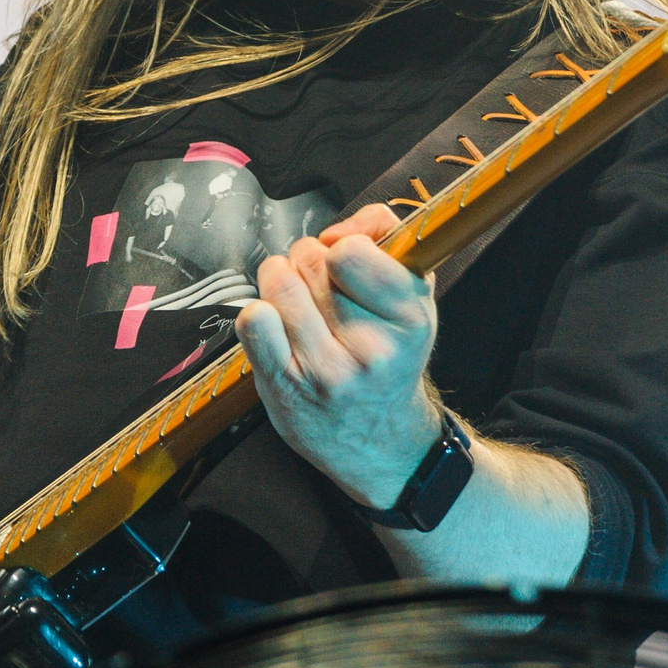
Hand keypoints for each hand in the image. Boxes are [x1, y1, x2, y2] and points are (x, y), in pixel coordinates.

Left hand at [235, 202, 442, 510]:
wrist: (381, 442)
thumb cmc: (391, 357)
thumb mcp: (414, 297)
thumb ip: (387, 238)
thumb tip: (341, 225)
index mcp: (410, 318)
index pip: (350, 250)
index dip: (344, 245)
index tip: (347, 263)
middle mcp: (371, 349)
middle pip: (310, 260)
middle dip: (309, 260)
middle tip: (321, 286)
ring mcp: (326, 372)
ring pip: (279, 283)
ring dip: (280, 279)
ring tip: (296, 299)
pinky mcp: (287, 388)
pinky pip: (253, 321)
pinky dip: (258, 313)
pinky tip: (276, 325)